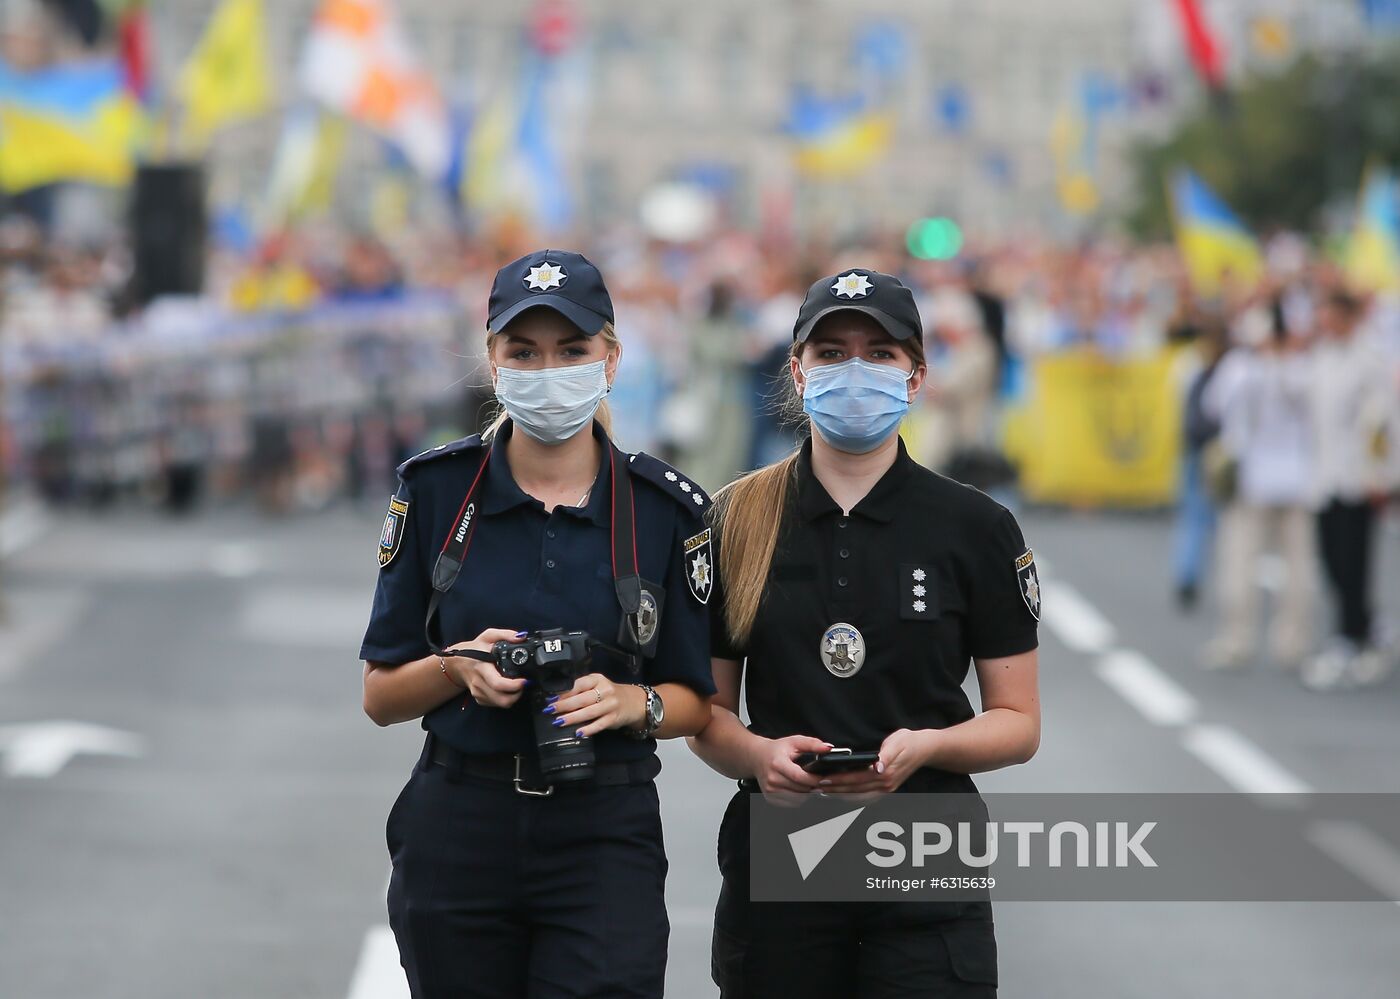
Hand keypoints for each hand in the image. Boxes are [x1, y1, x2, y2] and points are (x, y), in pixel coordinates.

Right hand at [445, 629, 526, 708]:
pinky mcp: (479, 699)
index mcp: (482, 667)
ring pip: (501, 704)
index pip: (498, 683)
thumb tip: (521, 637)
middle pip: (502, 699)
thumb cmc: (474, 649)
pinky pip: (496, 704)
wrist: (457, 663)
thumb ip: (505, 634)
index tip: (524, 681)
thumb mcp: (488, 636)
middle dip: (518, 695)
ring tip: (518, 686)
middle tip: (524, 685)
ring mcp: (478, 693)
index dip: (514, 686)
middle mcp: (479, 683)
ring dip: (513, 698)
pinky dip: (505, 699)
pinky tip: (508, 689)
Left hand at [546, 674, 644, 737]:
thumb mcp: (597, 686)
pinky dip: (588, 729)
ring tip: (559, 722)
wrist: (635, 702)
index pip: (578, 684)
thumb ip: (580, 690)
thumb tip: (556, 698)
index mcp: (598, 679)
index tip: (551, 699)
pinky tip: (578, 733)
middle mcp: (605, 690)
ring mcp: (611, 705)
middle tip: (550, 711)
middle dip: (564, 705)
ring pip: (589, 712)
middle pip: (582, 699)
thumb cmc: (610, 694)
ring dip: (572, 718)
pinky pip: (599, 724)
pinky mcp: (614, 718)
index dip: (563, 692)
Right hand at [750, 735, 831, 801]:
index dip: (814, 779)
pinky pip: (791, 803)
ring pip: (797, 799)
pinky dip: (799, 798)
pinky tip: (800, 789)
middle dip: (813, 787)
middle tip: (821, 781)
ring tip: (810, 784)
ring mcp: (770, 790)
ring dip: (807, 794)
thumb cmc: (777, 750)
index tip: (824, 778)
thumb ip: (812, 744)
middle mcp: (772, 779)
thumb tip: (828, 748)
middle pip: (800, 789)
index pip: (799, 777)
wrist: (757, 757)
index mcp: (778, 764)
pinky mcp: (770, 798)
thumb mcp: (794, 742)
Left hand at [818, 728, 933, 795]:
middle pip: (855, 790)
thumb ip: (886, 756)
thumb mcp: (898, 743)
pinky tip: (841, 792)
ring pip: (859, 794)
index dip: (839, 780)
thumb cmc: (909, 742)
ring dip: (841, 793)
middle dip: (835, 789)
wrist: (926, 748)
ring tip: (823, 791)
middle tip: (816, 787)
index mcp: (886, 773)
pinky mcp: (886, 787)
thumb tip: (877, 767)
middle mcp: (886, 784)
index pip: (857, 779)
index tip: (823, 780)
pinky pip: (865, 794)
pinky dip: (851, 794)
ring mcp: (887, 788)